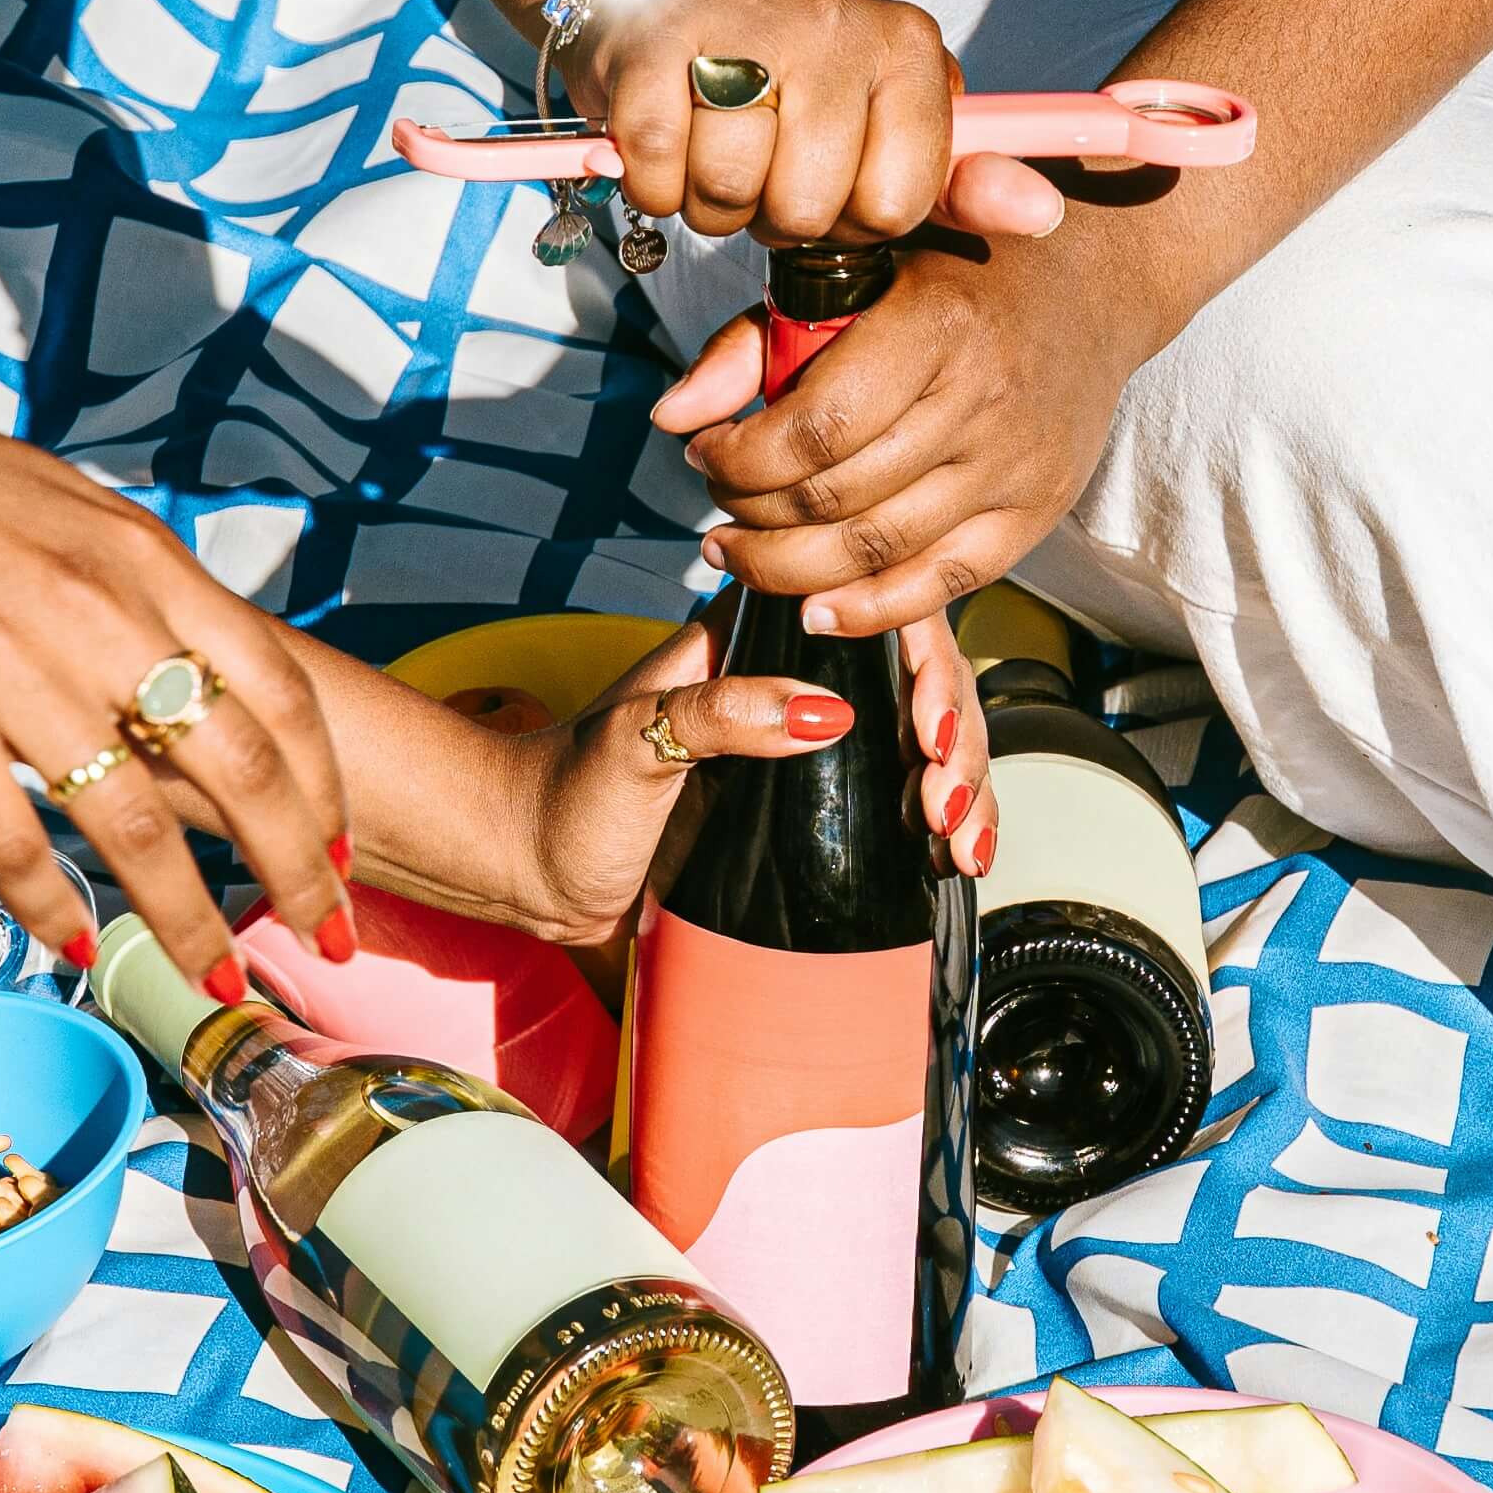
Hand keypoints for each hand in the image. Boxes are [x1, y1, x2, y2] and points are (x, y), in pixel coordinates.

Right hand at [0, 315, 349, 992]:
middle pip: (243, 768)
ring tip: (212, 983)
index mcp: (137, 555)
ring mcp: (11, 664)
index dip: (322, 786)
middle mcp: (97, 608)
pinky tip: (74, 948)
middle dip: (296, 872)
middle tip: (317, 941)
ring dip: (185, 921)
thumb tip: (164, 654)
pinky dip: (53, 908)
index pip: (279, 688)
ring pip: (138, 827)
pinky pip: (13, 840)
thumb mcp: (40, 500)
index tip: (336, 852)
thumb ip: (113, 578)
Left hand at [510, 615, 998, 943]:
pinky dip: (944, 827)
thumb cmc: (563, 793)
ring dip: (964, 791)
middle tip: (944, 804)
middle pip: (920, 691)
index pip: (877, 624)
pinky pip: (901, 805)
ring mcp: (814, 752)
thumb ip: (721, 715)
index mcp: (760, 642)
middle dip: (955, 745)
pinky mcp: (814, 813)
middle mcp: (799, 687)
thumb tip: (825, 713)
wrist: (528, 868)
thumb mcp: (634, 739)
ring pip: (926, 748)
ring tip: (962, 844)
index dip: (924, 670)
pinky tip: (960, 857)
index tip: (927, 732)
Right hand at [571, 0, 1066, 243]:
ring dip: (711, 200)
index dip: (851, 219)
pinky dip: (656, 183)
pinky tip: (671, 140)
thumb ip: (965, 188)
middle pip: (806, 208)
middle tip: (764, 162)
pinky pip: (660, 173)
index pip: (893, 207)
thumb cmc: (794, 97)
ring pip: (728, 192)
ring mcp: (748, 27)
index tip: (833, 173)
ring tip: (717, 147)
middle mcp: (839, 22)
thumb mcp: (891, 138)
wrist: (671, 11)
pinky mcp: (659, 45)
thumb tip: (1045, 215)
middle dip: (773, 213)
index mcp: (910, 48)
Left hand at [653, 232, 1158, 633]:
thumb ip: (759, 339)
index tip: (705, 451)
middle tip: (716, 505)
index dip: (741, 458)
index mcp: (936, 325)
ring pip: (878, 551)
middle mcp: (983, 402)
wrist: (1095, 279)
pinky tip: (815, 605)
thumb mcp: (856, 268)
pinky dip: (870, 610)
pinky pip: (942, 584)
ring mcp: (1015, 467)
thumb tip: (673, 418)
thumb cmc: (953, 263)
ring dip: (789, 568)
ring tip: (740, 553)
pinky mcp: (1036, 512)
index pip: (816, 429)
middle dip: (753, 514)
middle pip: (838, 498)